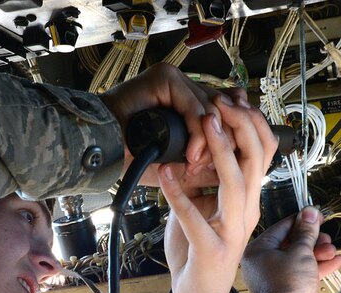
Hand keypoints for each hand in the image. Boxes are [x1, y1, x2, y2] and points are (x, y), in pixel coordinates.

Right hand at [99, 63, 249, 187]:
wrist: (103, 153)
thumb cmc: (133, 157)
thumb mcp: (180, 164)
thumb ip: (207, 160)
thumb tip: (237, 164)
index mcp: (188, 103)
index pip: (226, 112)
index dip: (231, 138)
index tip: (227, 165)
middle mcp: (184, 88)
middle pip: (224, 107)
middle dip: (225, 140)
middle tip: (214, 167)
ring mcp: (174, 80)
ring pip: (212, 108)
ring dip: (209, 141)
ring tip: (196, 162)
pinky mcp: (165, 78)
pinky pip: (193, 105)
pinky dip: (197, 133)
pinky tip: (191, 153)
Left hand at [160, 96, 276, 292]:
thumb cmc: (199, 250)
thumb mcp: (203, 206)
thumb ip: (202, 179)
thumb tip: (193, 146)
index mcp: (249, 199)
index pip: (263, 152)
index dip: (250, 121)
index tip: (229, 98)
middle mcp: (248, 212)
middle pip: (257, 159)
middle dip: (240, 125)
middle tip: (219, 101)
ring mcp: (233, 232)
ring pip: (236, 183)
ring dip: (221, 150)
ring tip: (205, 123)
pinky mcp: (212, 250)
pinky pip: (195, 218)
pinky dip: (178, 193)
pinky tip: (165, 174)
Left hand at [241, 208, 340, 292]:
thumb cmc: (288, 287)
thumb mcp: (301, 251)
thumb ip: (306, 231)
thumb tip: (309, 213)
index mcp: (257, 251)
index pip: (281, 227)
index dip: (302, 220)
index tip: (316, 215)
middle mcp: (261, 264)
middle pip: (290, 244)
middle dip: (313, 240)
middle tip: (325, 235)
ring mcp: (272, 278)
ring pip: (298, 259)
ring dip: (318, 253)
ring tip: (332, 250)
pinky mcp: (284, 290)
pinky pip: (301, 273)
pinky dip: (316, 267)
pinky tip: (334, 262)